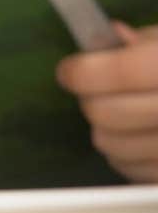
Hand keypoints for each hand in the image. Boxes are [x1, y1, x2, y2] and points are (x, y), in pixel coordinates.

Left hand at [56, 22, 157, 182]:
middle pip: (107, 113)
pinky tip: (140, 136)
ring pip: (111, 146)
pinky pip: (131, 170)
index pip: (122, 71)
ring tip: (120, 113)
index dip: (84, 70)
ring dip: (105, 128)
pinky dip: (125, 154)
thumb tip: (101, 43)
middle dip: (90, 98)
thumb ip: (143, 42)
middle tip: (94, 89)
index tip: (70, 70)